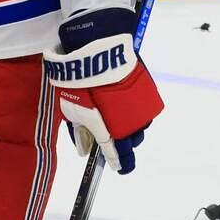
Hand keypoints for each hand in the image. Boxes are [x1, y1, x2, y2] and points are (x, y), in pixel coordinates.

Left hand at [45, 8, 163, 174]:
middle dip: (123, 144)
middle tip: (113, 138)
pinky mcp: (148, 93)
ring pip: (140, 127)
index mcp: (110, 132)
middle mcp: (131, 124)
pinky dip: (136, 111)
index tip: (119, 169)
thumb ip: (79, 132)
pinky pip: (144, 110)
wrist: (98, 50)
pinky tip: (124, 102)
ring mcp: (141, 109)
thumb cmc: (79, 81)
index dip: (118, 164)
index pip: (117, 156)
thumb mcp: (70, 108)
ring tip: (117, 116)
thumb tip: (83, 151)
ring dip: (130, 126)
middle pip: (131, 143)